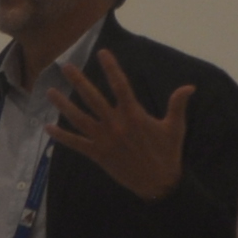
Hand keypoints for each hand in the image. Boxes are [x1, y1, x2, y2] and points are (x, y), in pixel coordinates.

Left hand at [52, 50, 194, 199]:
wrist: (159, 184)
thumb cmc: (167, 153)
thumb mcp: (175, 127)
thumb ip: (177, 105)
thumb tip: (190, 86)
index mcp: (134, 115)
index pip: (120, 86)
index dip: (111, 68)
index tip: (102, 52)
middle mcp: (116, 125)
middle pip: (93, 99)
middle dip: (78, 81)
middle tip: (66, 66)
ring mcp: (104, 140)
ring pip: (79, 119)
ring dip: (63, 105)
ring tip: (50, 91)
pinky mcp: (98, 155)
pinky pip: (76, 144)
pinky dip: (61, 137)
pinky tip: (47, 127)